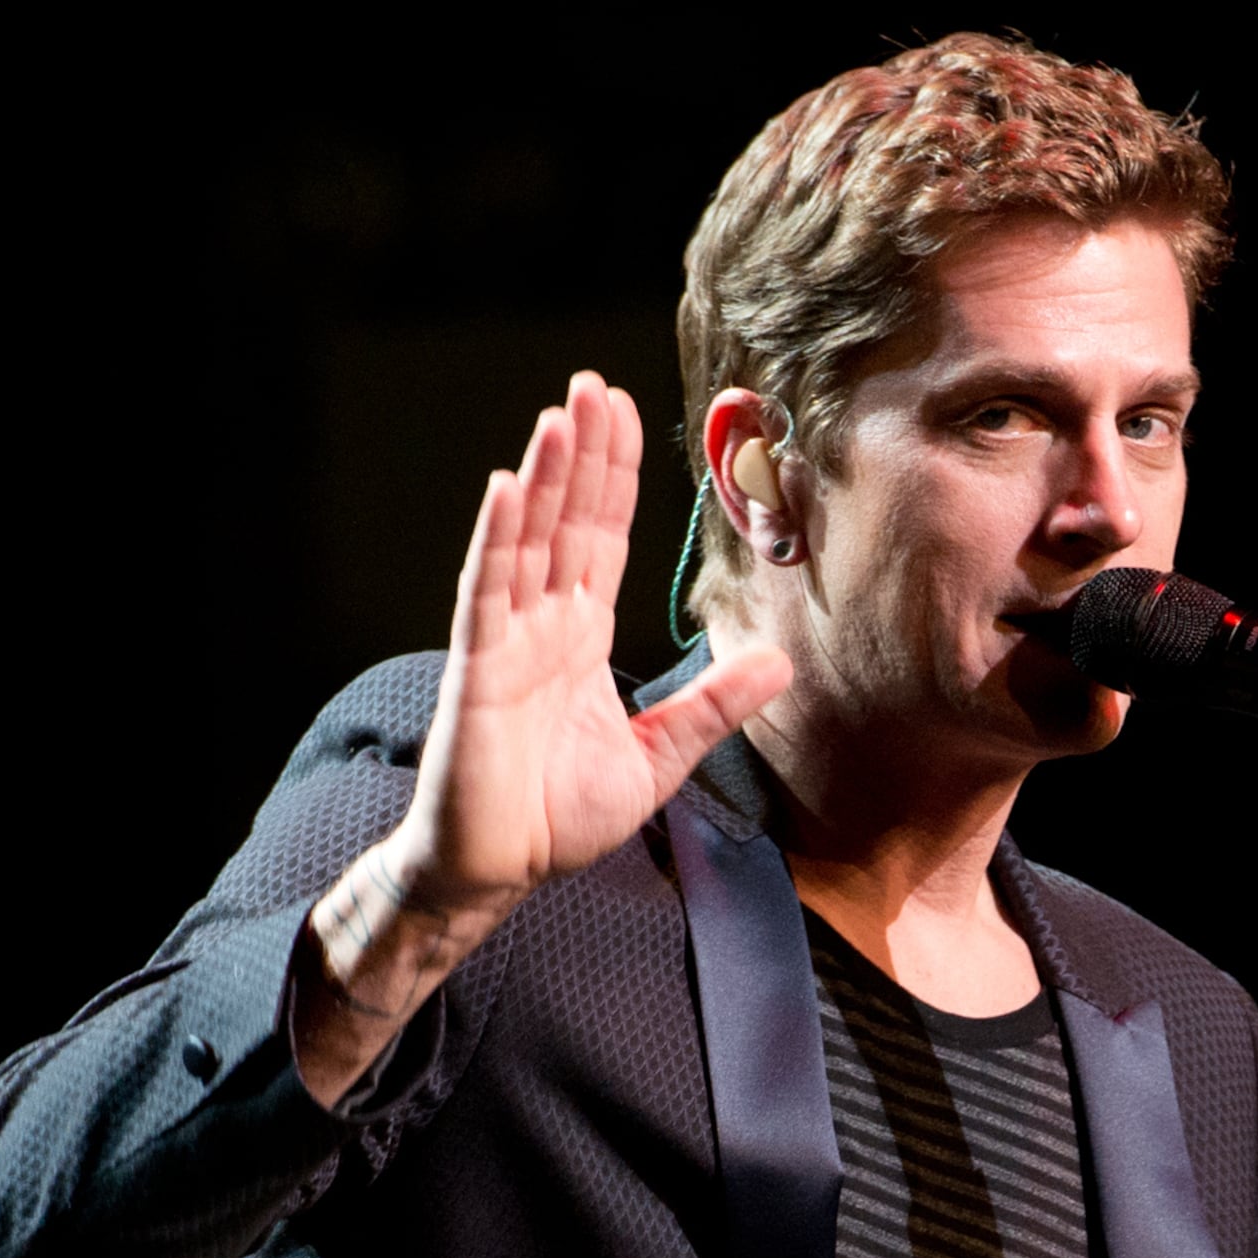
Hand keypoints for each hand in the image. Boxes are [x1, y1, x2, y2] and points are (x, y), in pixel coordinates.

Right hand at [295, 373, 788, 1102]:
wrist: (502, 872)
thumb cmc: (560, 816)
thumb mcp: (661, 758)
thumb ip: (713, 706)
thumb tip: (780, 663)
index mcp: (582, 637)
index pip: (602, 539)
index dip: (613, 478)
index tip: (624, 416)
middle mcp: (542, 625)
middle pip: (565, 522)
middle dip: (580, 454)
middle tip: (592, 385)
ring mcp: (505, 640)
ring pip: (527, 541)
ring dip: (543, 478)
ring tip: (558, 415)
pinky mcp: (477, 669)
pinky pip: (486, 593)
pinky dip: (496, 542)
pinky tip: (507, 488)